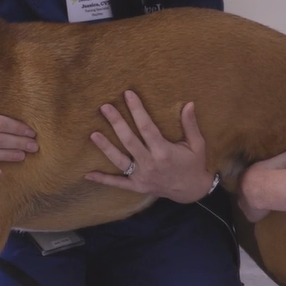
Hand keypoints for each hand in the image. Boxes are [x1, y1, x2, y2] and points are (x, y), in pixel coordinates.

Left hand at [85, 90, 215, 202]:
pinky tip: (88, 174)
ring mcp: (142, 177)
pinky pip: (118, 184)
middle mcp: (150, 164)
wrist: (193, 191)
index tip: (128, 94)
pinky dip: (103, 180)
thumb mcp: (197, 144)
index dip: (137, 110)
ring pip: (119, 160)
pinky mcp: (137, 186)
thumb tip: (189, 104)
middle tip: (105, 107)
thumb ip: (190, 124)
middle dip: (117, 123)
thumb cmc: (194, 164)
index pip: (147, 127)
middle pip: (129, 140)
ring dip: (106, 147)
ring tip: (93, 134)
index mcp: (164, 152)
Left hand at [237, 136, 285, 222]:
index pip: (248, 178)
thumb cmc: (271, 172)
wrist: (264, 189)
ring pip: (246, 204)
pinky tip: (262, 213)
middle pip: (245, 191)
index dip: (254, 180)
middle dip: (252, 192)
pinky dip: (255, 216)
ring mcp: (244, 203)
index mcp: (246, 175)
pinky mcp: (248, 215)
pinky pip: (251, 216)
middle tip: (263, 194)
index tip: (262, 182)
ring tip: (263, 203)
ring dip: (253, 204)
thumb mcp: (283, 159)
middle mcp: (241, 189)